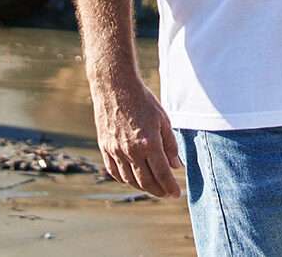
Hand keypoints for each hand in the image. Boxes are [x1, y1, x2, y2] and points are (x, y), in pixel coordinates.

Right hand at [92, 75, 181, 196]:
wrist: (115, 87)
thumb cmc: (143, 101)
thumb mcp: (164, 120)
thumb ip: (170, 145)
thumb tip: (176, 166)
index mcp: (149, 143)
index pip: (162, 173)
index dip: (170, 187)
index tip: (176, 194)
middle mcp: (131, 151)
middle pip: (145, 181)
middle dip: (158, 191)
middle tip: (166, 194)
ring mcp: (115, 150)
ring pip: (129, 179)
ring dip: (142, 187)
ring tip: (152, 188)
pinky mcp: (104, 147)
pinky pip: (114, 170)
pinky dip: (124, 179)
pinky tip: (132, 179)